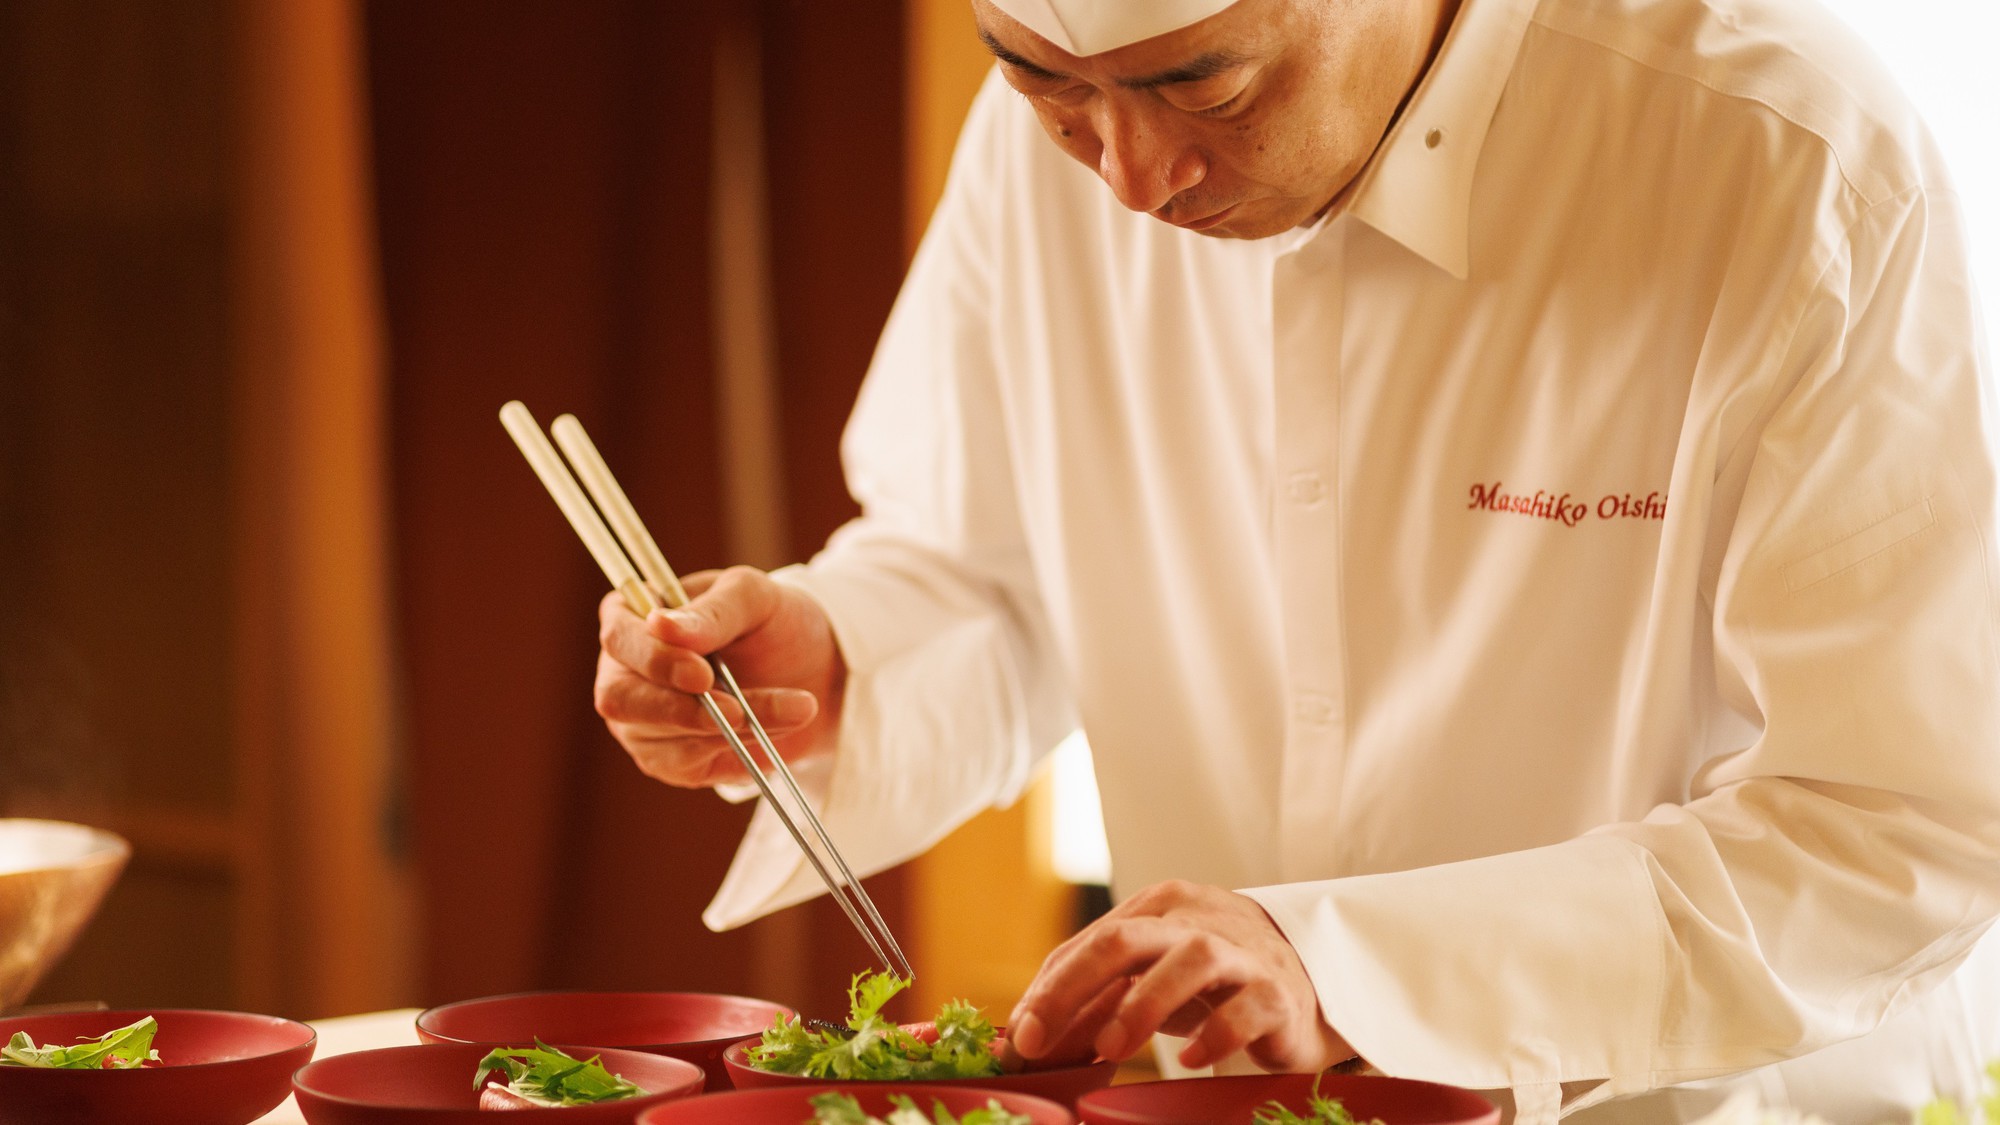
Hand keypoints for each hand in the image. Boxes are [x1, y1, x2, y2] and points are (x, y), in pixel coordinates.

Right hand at [594, 565, 844, 787]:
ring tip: (796, 709)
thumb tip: (660, 625)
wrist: (811, 671)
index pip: (618, 638)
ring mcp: (641, 721)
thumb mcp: (754, 599)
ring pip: (665, 738)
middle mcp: (624, 672)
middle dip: (682, 710)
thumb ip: (712, 611)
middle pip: (620, 699)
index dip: (654, 660)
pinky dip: (737, 754)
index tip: (702, 675)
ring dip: (734, 729)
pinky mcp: (668, 760)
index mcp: (633, 616)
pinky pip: (689, 768)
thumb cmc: (771, 622)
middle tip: (738, 712)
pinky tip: (773, 737)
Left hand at [1008, 880, 1350, 1073]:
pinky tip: (1192, 1059)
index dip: (1047, 992)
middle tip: (1037, 1041)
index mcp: (1155, 909)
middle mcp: (1195, 920)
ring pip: (1188, 961)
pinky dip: (1216, 1033)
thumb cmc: (1210, 984)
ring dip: (1142, 1006)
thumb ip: (1092, 1007)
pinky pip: (1247, 1006)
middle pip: (1124, 939)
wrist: (1304, 984)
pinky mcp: (1279, 992)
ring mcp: (1240, 953)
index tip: (1017, 1039)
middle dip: (1071, 989)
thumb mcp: (1146, 985)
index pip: (1088, 944)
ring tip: (1112, 1049)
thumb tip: (1022, 1042)